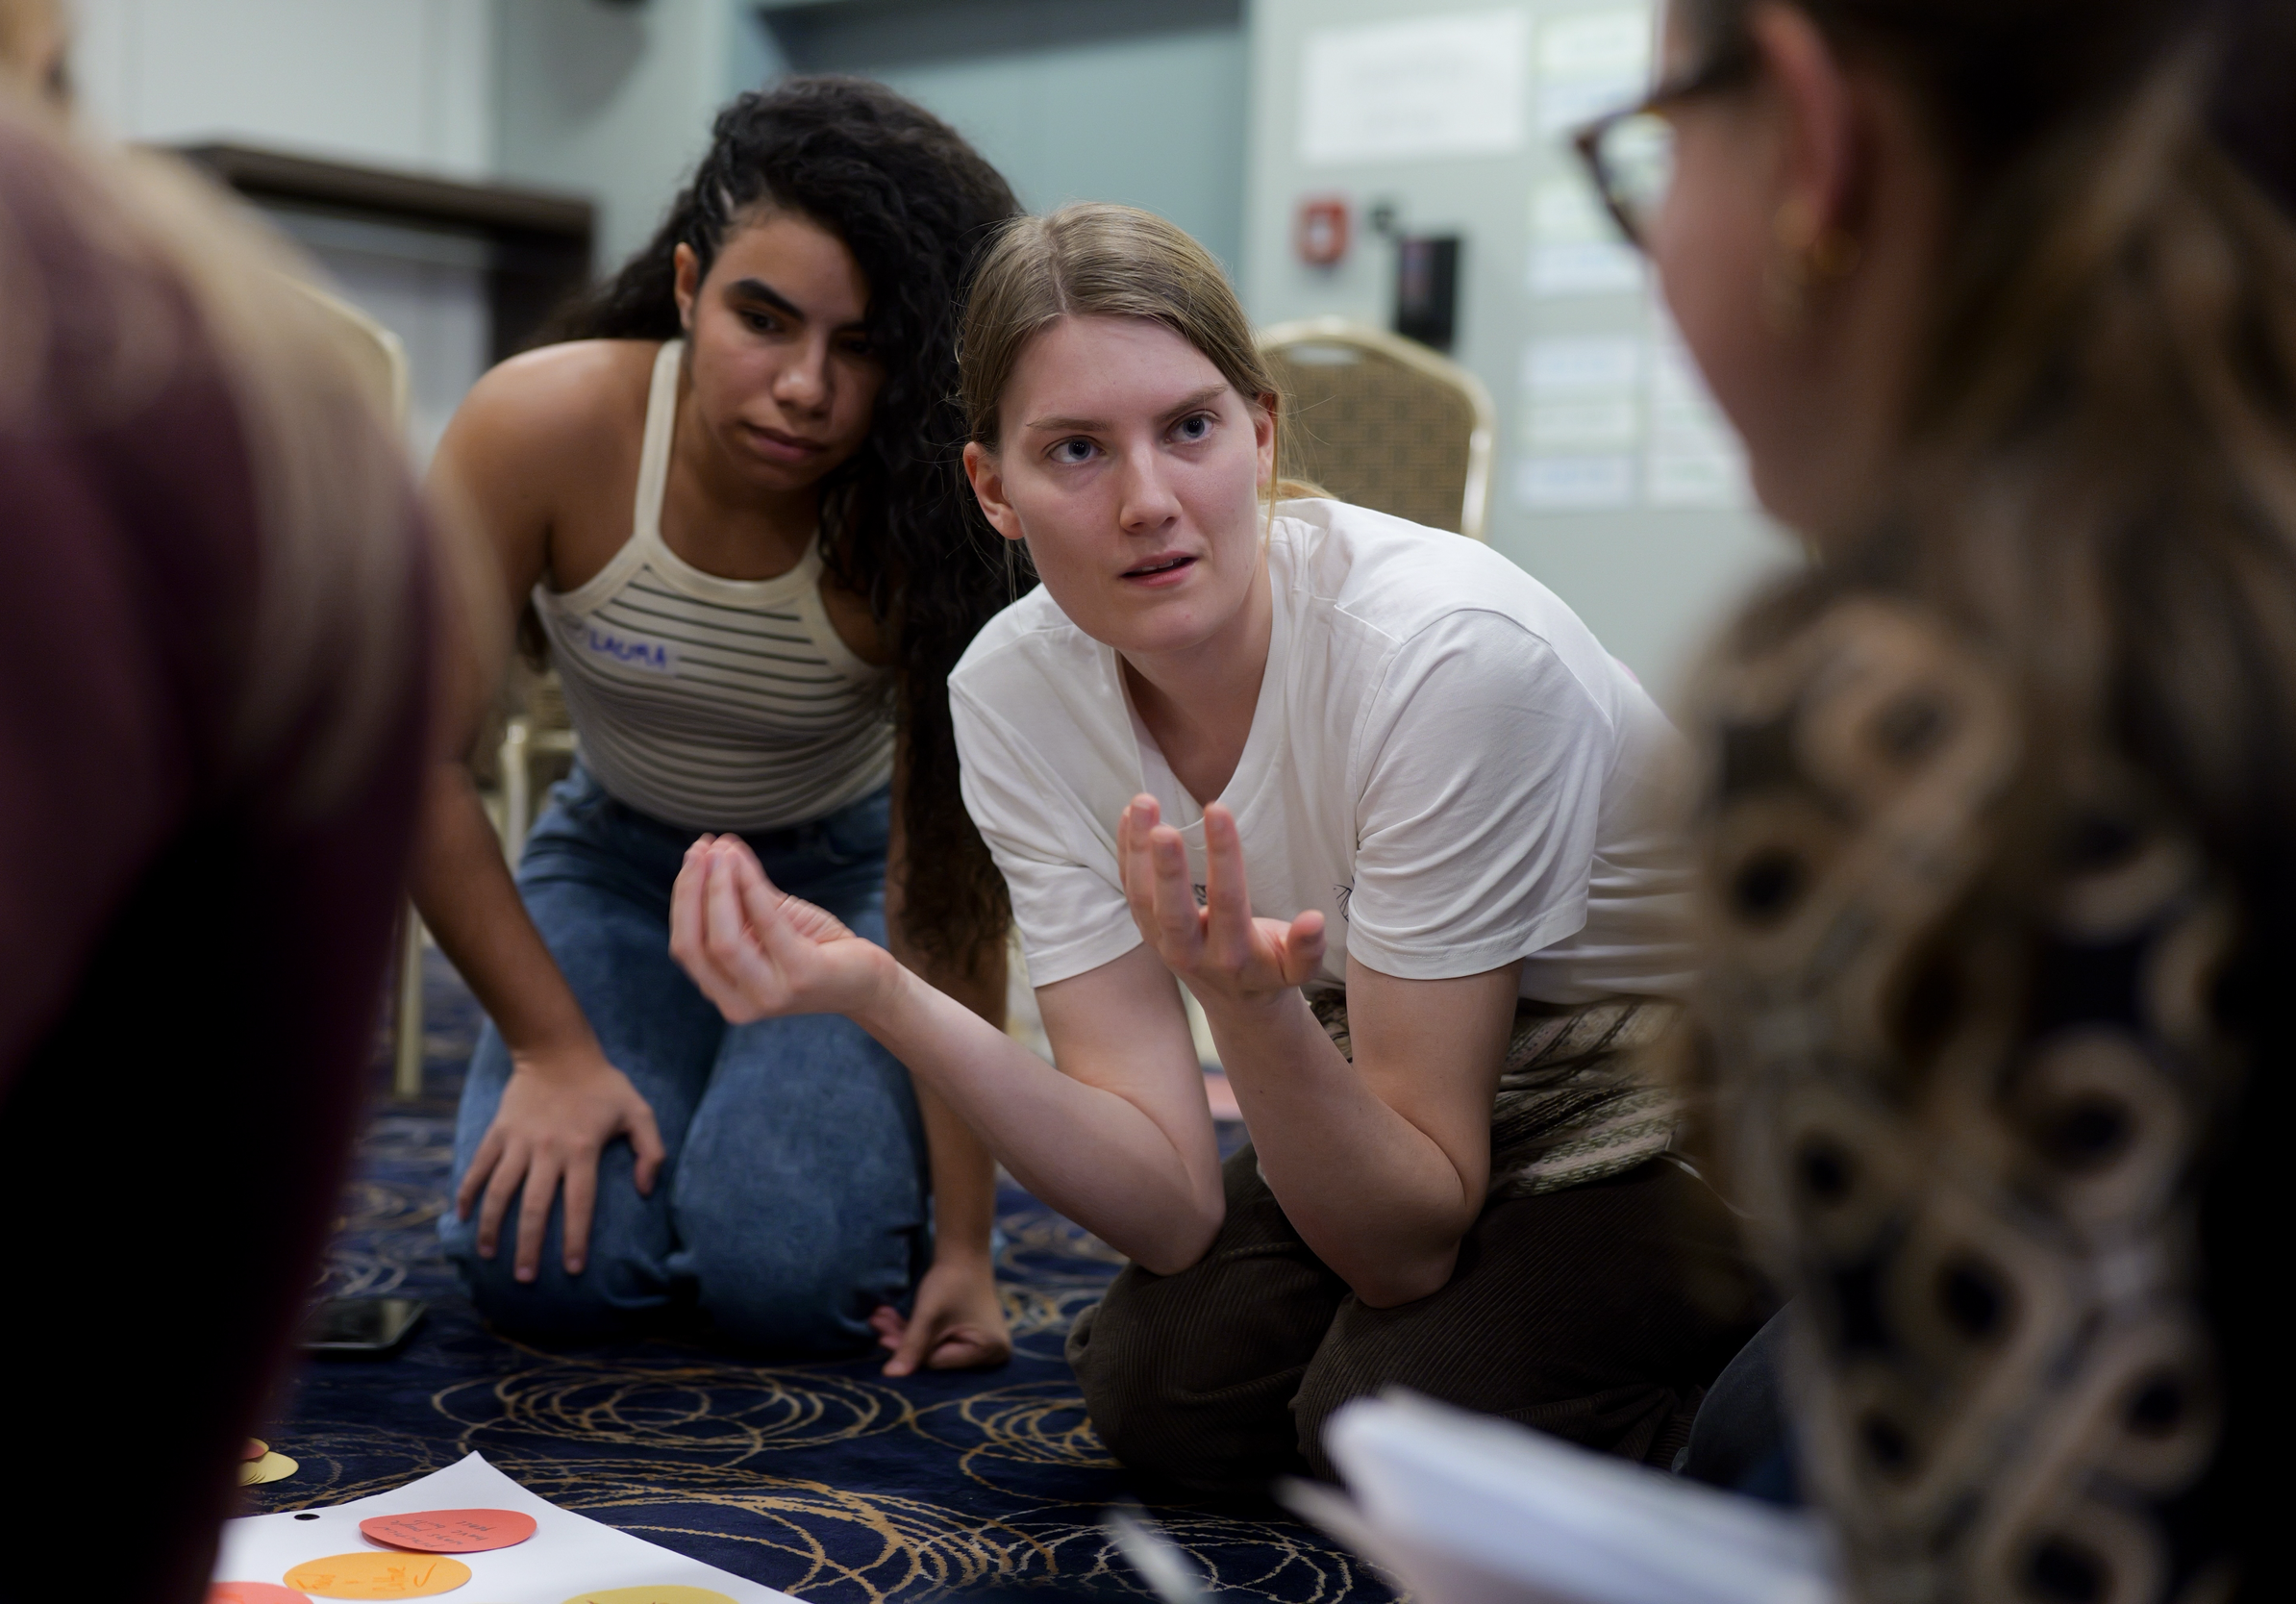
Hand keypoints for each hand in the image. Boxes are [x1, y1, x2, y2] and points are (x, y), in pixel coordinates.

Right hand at [456, 1042, 665, 1281]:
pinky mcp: (499, 1131)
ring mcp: (519, 1141)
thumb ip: (651, 1152)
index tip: (571, 1269)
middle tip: (525, 1278)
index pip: (579, 1203)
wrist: (558, 1051)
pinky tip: (463, 1217)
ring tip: (489, 1256)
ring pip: (501, 1191)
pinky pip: (479, 1166)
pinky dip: (468, 1191)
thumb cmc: (604, 1086)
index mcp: (583, 1149)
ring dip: (493, 1226)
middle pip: (534, 1206)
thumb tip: (645, 1191)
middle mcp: (548, 1149)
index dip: (574, 1238)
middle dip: (528, 1246)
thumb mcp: (639, 1112)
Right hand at [669, 835, 898, 1022]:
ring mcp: (769, 995)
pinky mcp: (802, 976)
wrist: (865, 979)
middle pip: (694, 946)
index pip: (686, 946)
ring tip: (722, 851)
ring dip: (718, 888)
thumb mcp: (768, 923)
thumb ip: (739, 898)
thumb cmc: (813, 947)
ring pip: (724, 941)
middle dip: (692, 892)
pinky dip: (751, 889)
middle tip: (701, 849)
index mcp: (723, 991)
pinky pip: (767, 925)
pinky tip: (743, 861)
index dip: (682, 899)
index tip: (692, 857)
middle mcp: (739, 1003)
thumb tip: (715, 849)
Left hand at [869, 1257, 1012, 1375]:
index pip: (938, 1361)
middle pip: (936, 1354)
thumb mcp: (929, 1316)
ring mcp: (983, 1345)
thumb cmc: (951, 1280)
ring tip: (879, 1318)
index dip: (909, 1350)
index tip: (882, 1339)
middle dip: (903, 1339)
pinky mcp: (972, 1335)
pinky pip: (939, 1338)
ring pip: (933, 1345)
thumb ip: (911, 1346)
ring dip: (905, 1332)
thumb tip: (890, 1376)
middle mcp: (993, 1353)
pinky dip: (917, 1329)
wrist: (964, 1251)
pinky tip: (891, 1318)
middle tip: (877, 1324)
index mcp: (990, 1350)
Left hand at [1118, 795, 1324, 1011]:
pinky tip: (1129, 816)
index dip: (1223, 857)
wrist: (1233, 1002)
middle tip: (1162, 828)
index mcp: (1231, 956)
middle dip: (1166, 868)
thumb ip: (1306, 949)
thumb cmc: (1269, 970)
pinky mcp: (1146, 928)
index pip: (1227, 901)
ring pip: (1140, 897)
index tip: (1218, 810)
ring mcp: (1161, 941)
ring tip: (1142, 803)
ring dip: (1137, 850)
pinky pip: (1130, 887)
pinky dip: (1126, 852)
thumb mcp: (1296, 969)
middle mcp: (1190, 952)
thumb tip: (1315, 920)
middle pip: (1172, 910)